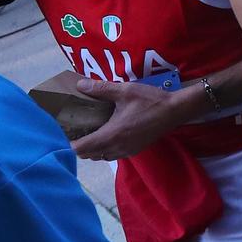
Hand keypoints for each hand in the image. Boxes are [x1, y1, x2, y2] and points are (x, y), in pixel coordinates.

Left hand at [70, 78, 194, 160]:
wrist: (176, 110)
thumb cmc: (150, 100)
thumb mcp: (125, 90)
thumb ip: (101, 89)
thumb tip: (79, 85)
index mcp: (112, 134)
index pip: (81, 148)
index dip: (69, 143)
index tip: (66, 132)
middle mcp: (117, 147)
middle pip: (88, 155)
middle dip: (80, 146)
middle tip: (77, 130)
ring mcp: (127, 151)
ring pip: (101, 157)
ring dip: (93, 149)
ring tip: (91, 132)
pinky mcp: (134, 151)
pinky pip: (112, 155)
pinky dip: (105, 149)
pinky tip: (109, 134)